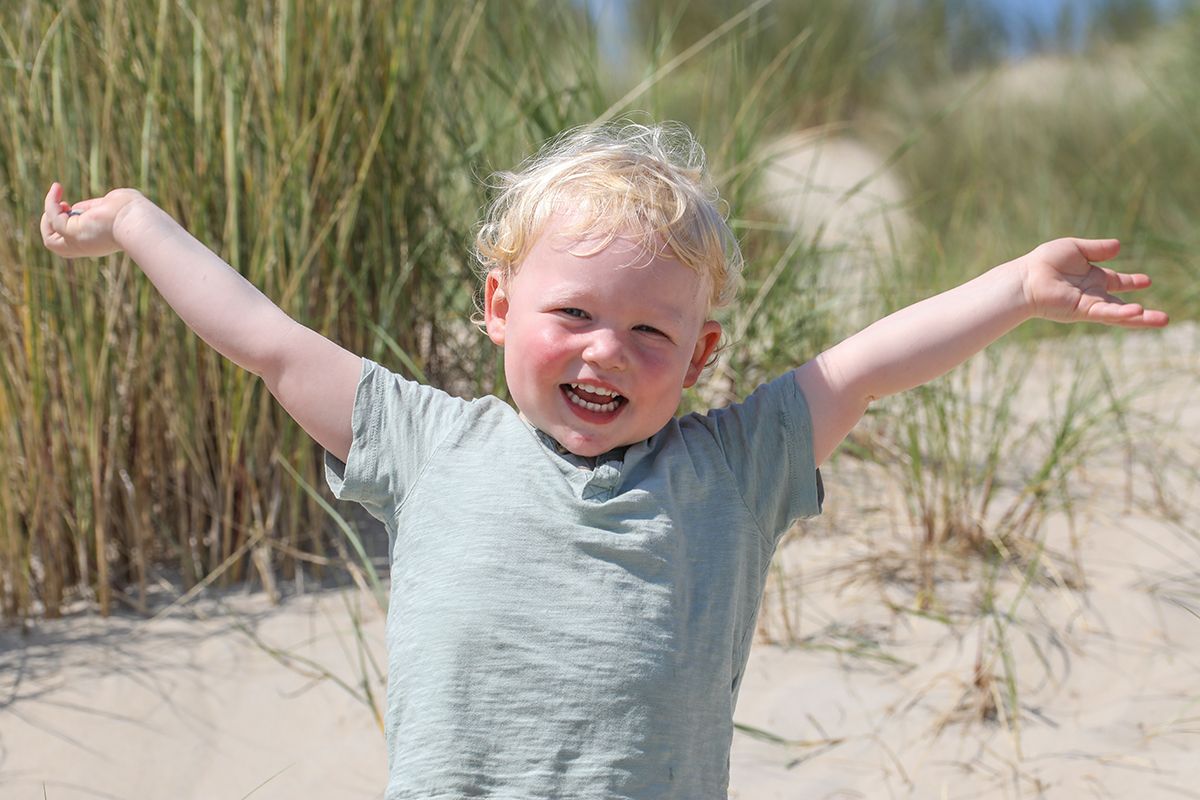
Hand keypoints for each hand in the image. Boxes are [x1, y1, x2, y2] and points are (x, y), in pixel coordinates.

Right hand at [40, 182, 143, 258]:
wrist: (138, 218)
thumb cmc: (132, 211)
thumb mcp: (109, 206)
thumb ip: (93, 208)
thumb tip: (76, 209)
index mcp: (97, 241)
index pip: (73, 239)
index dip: (66, 222)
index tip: (71, 206)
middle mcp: (87, 246)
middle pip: (57, 245)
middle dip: (51, 225)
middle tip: (62, 205)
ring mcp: (79, 242)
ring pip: (51, 240)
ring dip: (48, 217)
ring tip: (56, 197)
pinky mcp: (74, 234)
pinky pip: (53, 219)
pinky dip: (50, 202)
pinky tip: (57, 187)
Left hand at [1021, 238, 1168, 327]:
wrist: (1027, 276)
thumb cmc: (1045, 262)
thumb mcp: (1076, 249)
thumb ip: (1097, 249)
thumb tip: (1119, 246)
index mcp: (1092, 278)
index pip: (1117, 282)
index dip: (1131, 282)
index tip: (1147, 281)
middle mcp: (1092, 294)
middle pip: (1122, 306)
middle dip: (1142, 313)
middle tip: (1164, 319)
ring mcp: (1088, 304)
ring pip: (1118, 314)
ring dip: (1140, 318)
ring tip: (1161, 320)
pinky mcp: (1081, 310)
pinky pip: (1105, 313)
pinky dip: (1121, 313)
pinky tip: (1137, 313)